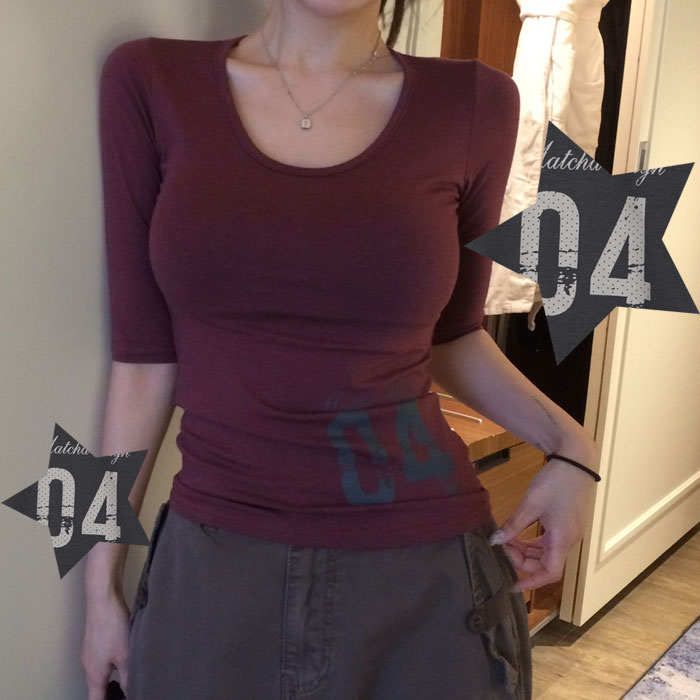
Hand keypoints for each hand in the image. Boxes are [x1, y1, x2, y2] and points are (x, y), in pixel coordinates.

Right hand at [81, 590, 130, 698]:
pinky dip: (110, 664)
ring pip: (99, 673)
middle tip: (124, 693)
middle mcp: (88, 666)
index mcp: (94, 675)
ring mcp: (89, 653)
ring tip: (126, 678)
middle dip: (109, 694)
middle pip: (96, 689)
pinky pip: (100, 659)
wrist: (103, 600)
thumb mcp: (126, 656)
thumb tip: (131, 691)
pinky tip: (123, 656)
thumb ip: (128, 677)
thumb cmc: (112, 627)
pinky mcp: (93, 641)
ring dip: (110, 678)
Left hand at [488, 457, 597, 592]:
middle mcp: (569, 540)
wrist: (575, 461)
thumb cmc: (554, 483)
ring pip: (546, 553)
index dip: (531, 582)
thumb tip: (495, 542)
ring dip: (527, 551)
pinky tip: (518, 535)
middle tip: (503, 546)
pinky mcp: (566, 524)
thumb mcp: (530, 504)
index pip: (550, 573)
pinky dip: (533, 542)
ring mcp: (569, 532)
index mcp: (562, 539)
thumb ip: (513, 526)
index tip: (513, 585)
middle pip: (546, 564)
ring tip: (507, 540)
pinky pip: (549, 542)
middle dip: (522, 560)